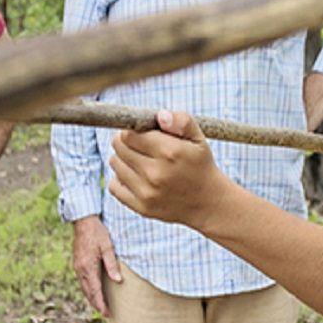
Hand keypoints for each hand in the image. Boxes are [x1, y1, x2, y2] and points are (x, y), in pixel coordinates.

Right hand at [70, 216, 123, 315]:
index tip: (107, 313)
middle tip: (105, 314)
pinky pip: (82, 280)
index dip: (101, 303)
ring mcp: (77, 266)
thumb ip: (112, 264)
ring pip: (84, 287)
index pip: (95, 291)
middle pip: (88, 292)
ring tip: (100, 306)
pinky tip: (93, 291)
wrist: (83, 220)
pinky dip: (88, 289)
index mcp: (88, 267)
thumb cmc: (97, 232)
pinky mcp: (77, 262)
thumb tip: (117, 280)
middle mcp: (80, 269)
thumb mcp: (107, 247)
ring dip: (91, 298)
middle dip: (96, 304)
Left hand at [107, 110, 226, 227]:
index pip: (129, 133)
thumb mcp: (198, 139)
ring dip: (123, 159)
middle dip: (126, 142)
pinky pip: (114, 186)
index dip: (132, 130)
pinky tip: (135, 177)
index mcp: (170, 152)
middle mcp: (156, 173)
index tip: (140, 133)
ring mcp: (147, 192)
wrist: (208, 203)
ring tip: (139, 160)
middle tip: (139, 145)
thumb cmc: (199, 165)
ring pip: (115, 164)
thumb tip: (160, 116)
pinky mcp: (142, 207)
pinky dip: (120, 179)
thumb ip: (181, 121)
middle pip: (119, 147)